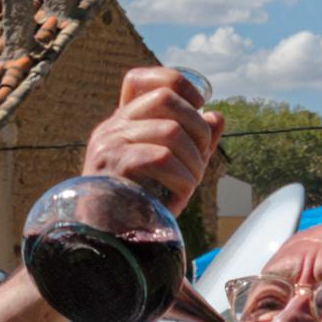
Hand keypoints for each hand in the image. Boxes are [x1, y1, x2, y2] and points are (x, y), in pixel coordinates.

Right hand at [83, 66, 219, 214]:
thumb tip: (217, 118)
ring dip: (194, 162)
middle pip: (166, 97)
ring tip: (190, 184)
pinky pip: (161, 158)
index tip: (198, 107)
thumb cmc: (138, 208)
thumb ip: (192, 142)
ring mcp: (109, 144)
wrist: (104, 244)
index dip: (177, 83)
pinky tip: (179, 198)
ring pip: (171, 130)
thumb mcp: (171, 170)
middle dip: (198, 128)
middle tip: (201, 159)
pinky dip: (181, 179)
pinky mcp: (113, 166)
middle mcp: (112, 127)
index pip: (140, 78)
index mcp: (122, 123)